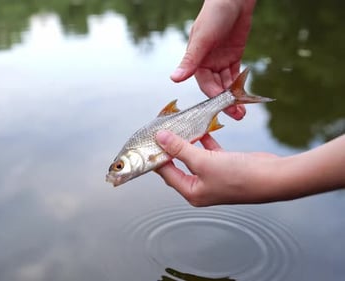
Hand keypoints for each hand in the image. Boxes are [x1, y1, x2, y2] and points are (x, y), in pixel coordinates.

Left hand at [155, 130, 278, 206]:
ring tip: (178, 126)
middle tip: (162, 130)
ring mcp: (214, 176)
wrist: (274, 177)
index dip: (157, 156)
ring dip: (187, 142)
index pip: (166, 173)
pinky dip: (205, 140)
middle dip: (171, 147)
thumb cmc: (239, 176)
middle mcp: (201, 186)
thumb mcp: (203, 161)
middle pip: (178, 164)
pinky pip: (209, 151)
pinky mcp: (225, 165)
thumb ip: (180, 149)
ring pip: (194, 156)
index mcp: (192, 192)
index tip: (150, 140)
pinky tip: (201, 128)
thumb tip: (160, 138)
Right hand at [172, 0, 256, 119]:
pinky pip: (234, 75)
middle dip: (224, 102)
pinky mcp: (232, 57)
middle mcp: (206, 63)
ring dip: (233, 97)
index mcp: (196, 60)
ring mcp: (220, 61)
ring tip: (242, 112)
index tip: (222, 109)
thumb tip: (174, 78)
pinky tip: (244, 97)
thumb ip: (190, 60)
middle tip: (236, 115)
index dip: (213, 97)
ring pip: (225, 84)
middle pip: (215, 87)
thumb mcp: (202, 39)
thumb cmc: (214, 14)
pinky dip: (238, 85)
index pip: (205, 84)